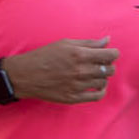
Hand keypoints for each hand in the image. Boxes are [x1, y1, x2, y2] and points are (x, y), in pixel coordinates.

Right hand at [3, 37, 118, 104]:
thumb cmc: (44, 56)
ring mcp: (77, 86)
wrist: (25, 75)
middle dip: (108, 65)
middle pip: (109, 69)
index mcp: (79, 54)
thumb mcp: (65, 44)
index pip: (110, 55)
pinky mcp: (73, 98)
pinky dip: (100, 90)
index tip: (110, 53)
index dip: (113, 53)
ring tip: (93, 73)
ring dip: (102, 77)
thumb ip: (88, 43)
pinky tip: (95, 85)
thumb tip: (107, 41)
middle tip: (100, 63)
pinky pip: (97, 96)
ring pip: (103, 82)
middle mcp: (80, 71)